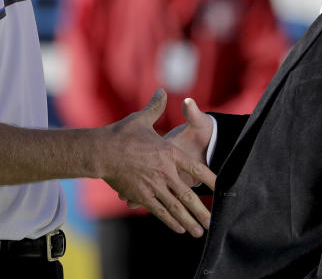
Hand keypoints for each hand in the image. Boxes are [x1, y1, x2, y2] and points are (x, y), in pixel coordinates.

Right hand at [99, 89, 216, 236]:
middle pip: (188, 194)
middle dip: (201, 210)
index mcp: (169, 152)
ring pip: (175, 207)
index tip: (220, 187)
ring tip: (200, 232)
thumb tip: (162, 90)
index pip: (196, 168)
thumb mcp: (141, 119)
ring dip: (189, 220)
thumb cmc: (121, 134)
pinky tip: (179, 229)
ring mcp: (153, 185)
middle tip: (213, 222)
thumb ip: (155, 106)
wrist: (101, 150)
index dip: (209, 178)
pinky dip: (170, 220)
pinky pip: (159, 210)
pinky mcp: (141, 195)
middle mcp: (164, 171)